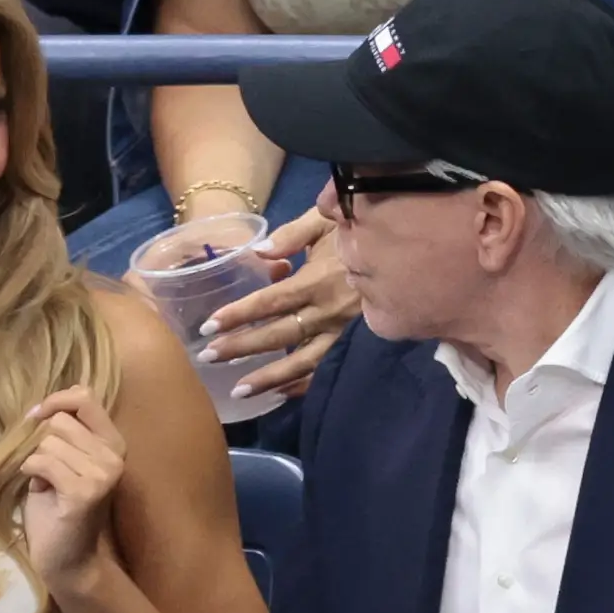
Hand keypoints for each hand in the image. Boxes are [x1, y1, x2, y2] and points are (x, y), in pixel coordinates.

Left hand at [18, 385, 127, 593]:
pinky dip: (31, 473)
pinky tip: (39, 489)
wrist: (69, 559)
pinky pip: (43, 462)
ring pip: (49, 442)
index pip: (85, 397)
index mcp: (113, 443)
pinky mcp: (85, 492)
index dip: (56, 401)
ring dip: (36, 462)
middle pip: (60, 421)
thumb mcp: (66, 462)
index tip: (35, 417)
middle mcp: (114, 455)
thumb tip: (43, 408)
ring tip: (46, 485)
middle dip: (40, 442)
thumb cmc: (59, 510)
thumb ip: (65, 434)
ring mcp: (103, 474)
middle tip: (44, 470)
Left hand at [197, 208, 358, 400]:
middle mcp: (327, 312)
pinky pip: (326, 369)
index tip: (208, 326)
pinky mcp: (352, 344)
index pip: (270, 302)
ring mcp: (341, 332)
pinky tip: (279, 394)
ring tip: (239, 390)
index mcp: (317, 280)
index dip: (238, 314)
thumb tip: (260, 252)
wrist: (405, 252)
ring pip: (302, 362)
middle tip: (208, 357)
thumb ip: (292, 233)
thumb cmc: (357, 231)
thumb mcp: (326, 218)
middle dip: (242, 347)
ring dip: (269, 379)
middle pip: (279, 336)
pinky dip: (303, 385)